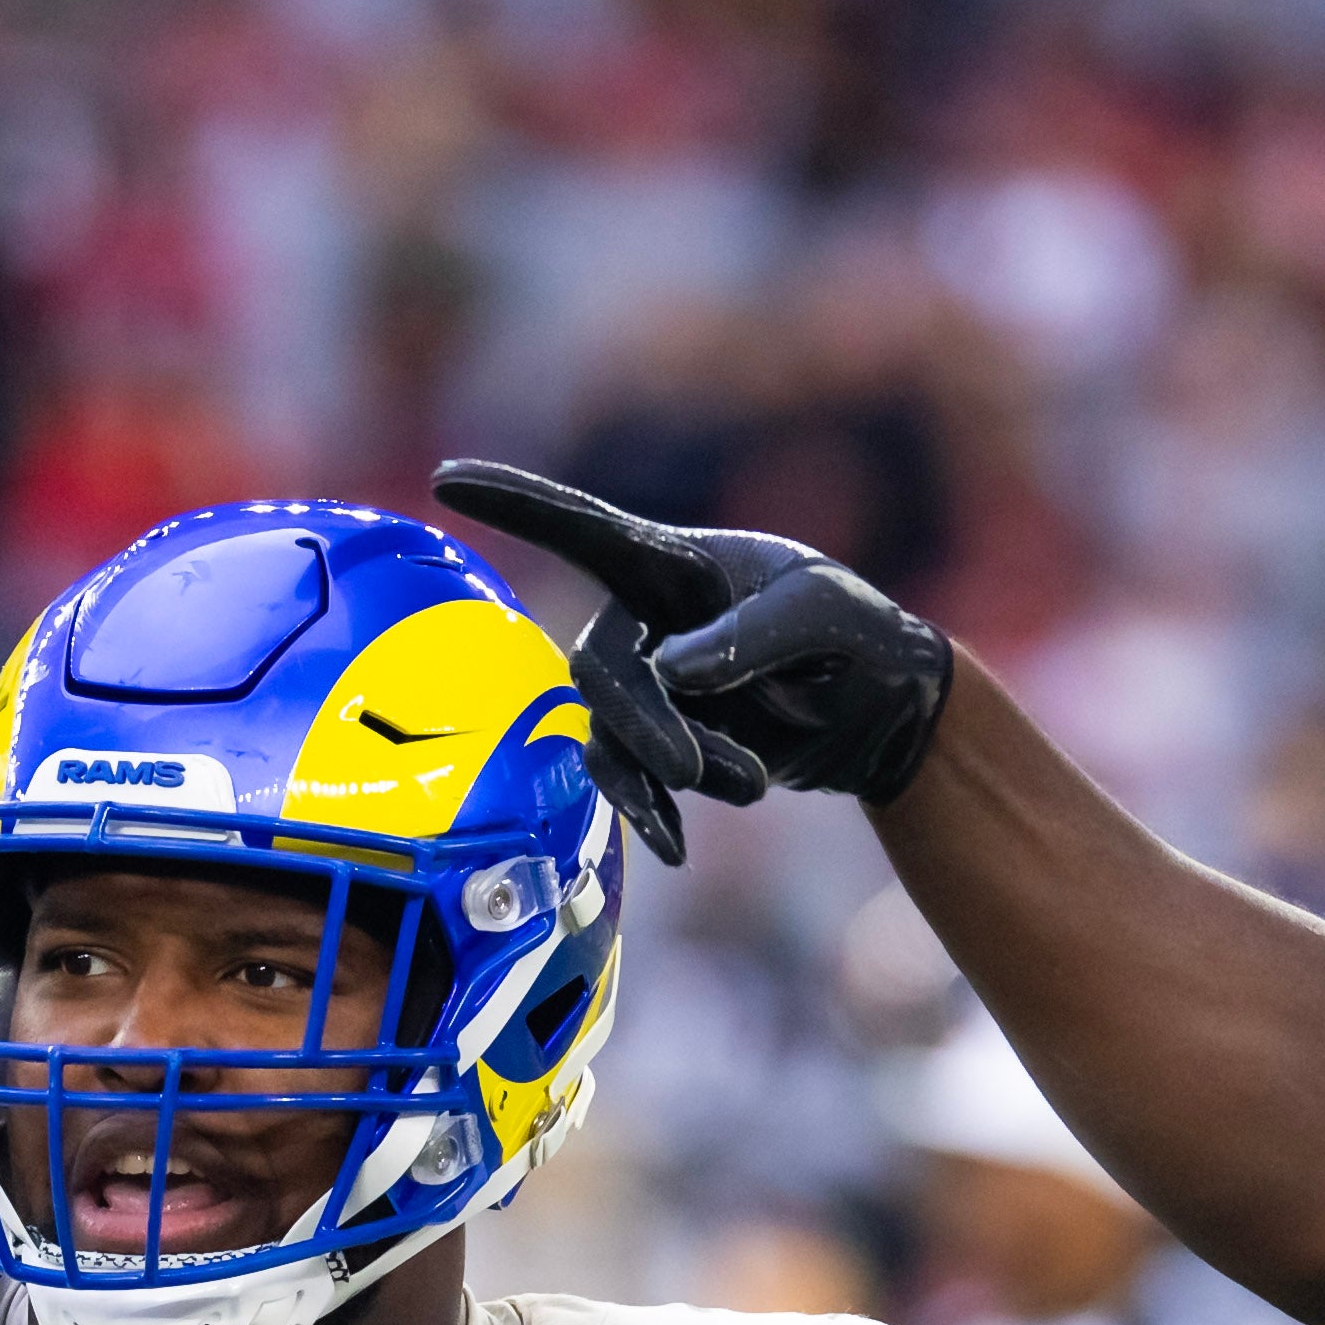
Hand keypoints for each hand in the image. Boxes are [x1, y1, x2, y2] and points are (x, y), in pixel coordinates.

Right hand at [429, 463, 952, 852]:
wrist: (878, 707)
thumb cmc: (855, 633)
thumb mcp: (823, 618)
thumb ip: (751, 636)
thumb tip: (672, 670)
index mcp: (673, 563)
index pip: (582, 529)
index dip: (516, 503)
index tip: (446, 476)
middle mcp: (644, 619)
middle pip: (597, 669)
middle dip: (642, 723)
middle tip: (694, 770)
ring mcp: (647, 684)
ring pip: (611, 734)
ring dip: (666, 772)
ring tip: (753, 784)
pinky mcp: (660, 741)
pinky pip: (627, 779)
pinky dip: (652, 813)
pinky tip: (680, 848)